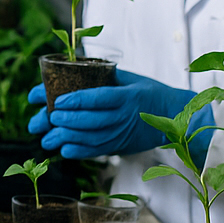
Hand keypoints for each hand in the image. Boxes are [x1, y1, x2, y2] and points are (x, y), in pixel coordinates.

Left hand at [40, 69, 197, 159]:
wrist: (176, 118)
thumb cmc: (151, 93)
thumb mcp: (131, 79)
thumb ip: (106, 76)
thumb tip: (73, 69)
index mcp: (127, 96)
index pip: (99, 99)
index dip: (76, 100)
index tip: (57, 100)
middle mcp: (124, 117)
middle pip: (91, 121)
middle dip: (66, 120)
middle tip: (47, 118)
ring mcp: (122, 134)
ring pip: (92, 139)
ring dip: (67, 139)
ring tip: (47, 138)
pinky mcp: (121, 146)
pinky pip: (98, 151)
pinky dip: (80, 152)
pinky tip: (64, 150)